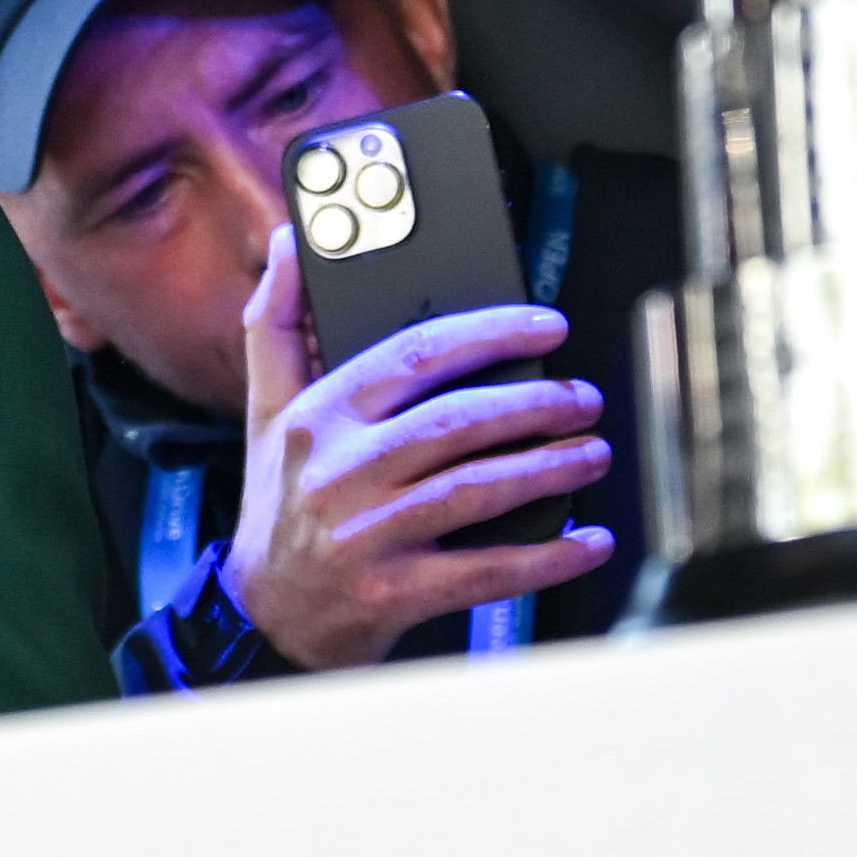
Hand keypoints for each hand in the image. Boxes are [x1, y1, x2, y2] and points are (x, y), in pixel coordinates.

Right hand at [224, 220, 615, 672]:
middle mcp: (343, 471)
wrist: (262, 614)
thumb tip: (288, 241)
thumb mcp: (267, 409)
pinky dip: (543, 557)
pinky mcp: (392, 594)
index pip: (415, 355)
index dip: (492, 333)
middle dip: (534, 404)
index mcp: (323, 415)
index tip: (548, 326)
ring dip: (548, 469)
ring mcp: (367, 535)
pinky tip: (585, 543)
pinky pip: (483, 571)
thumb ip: (279, 321)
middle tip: (584, 397)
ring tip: (594, 453)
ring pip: (475, 490)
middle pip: (455, 421)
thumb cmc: (281, 503)